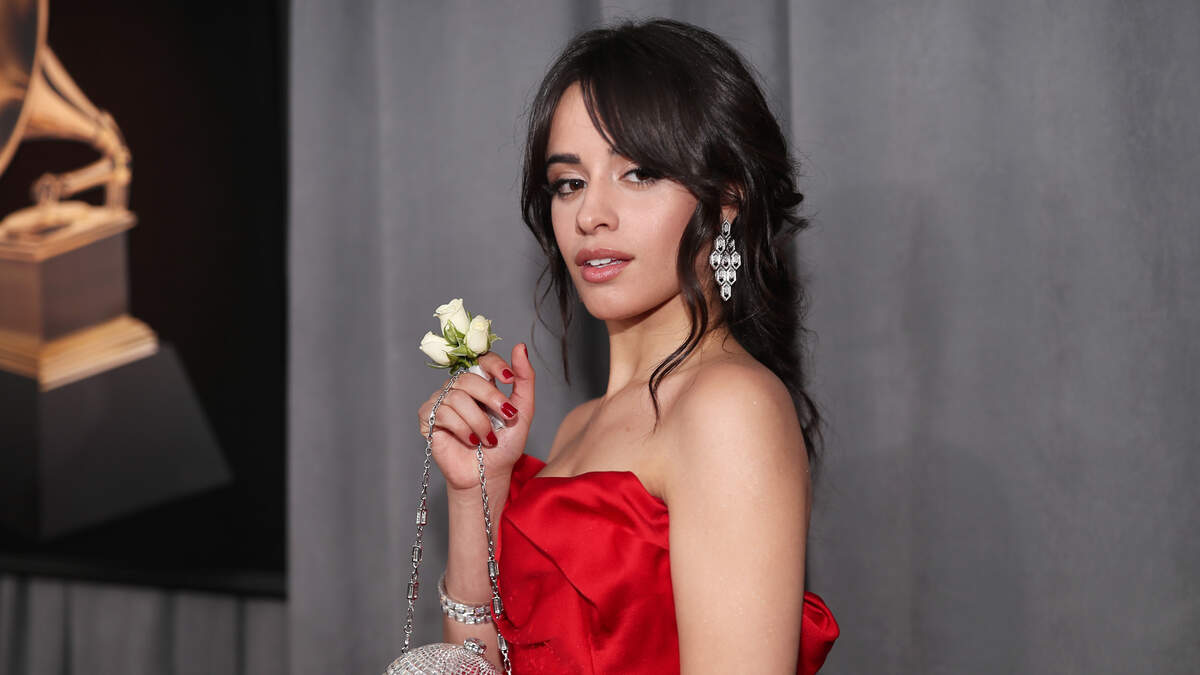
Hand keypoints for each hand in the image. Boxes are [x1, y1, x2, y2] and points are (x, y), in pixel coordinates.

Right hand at [417, 343, 534, 491]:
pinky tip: (470, 441)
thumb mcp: (522, 411)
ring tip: (488, 439)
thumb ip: (524, 380)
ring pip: (457, 397)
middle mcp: (458, 388)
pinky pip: (443, 413)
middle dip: (491, 398)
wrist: (488, 474)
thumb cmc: (504, 445)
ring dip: (478, 421)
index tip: (509, 379)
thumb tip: (521, 347)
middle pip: (469, 378)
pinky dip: (462, 428)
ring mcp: (442, 401)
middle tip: (506, 417)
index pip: (482, 359)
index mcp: (481, 383)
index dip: (495, 365)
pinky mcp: (428, 418)